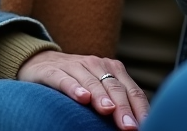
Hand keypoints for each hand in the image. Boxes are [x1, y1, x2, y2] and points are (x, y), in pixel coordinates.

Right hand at [17, 51, 147, 129]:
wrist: (40, 62)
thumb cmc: (77, 80)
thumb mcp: (99, 87)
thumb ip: (115, 101)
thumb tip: (133, 124)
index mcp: (113, 70)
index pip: (131, 90)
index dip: (139, 108)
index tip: (145, 125)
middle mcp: (97, 65)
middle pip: (115, 88)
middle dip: (123, 108)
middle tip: (129, 126)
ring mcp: (76, 66)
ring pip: (92, 82)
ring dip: (102, 97)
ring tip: (109, 110)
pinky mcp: (54, 71)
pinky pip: (66, 80)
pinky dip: (75, 89)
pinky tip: (82, 98)